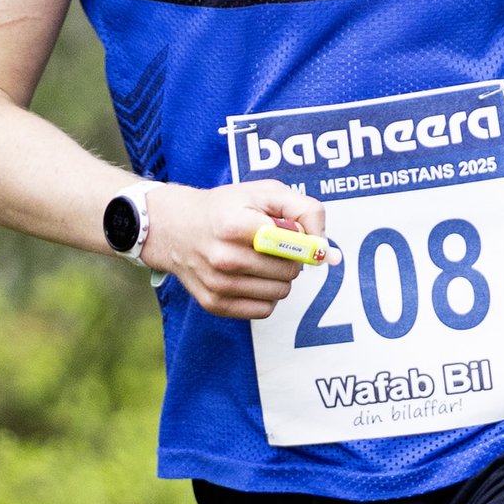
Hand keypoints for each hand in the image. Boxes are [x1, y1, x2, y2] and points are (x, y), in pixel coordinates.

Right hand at [144, 178, 326, 318]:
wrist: (175, 228)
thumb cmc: (227, 208)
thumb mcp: (265, 193)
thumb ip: (304, 211)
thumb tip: (327, 250)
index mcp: (235, 224)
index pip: (289, 244)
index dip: (305, 244)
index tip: (307, 243)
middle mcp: (223, 257)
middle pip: (289, 271)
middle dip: (291, 258)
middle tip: (273, 245)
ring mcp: (217, 284)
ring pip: (280, 292)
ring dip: (279, 278)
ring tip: (260, 260)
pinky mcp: (215, 305)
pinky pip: (265, 310)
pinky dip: (266, 295)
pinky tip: (252, 277)